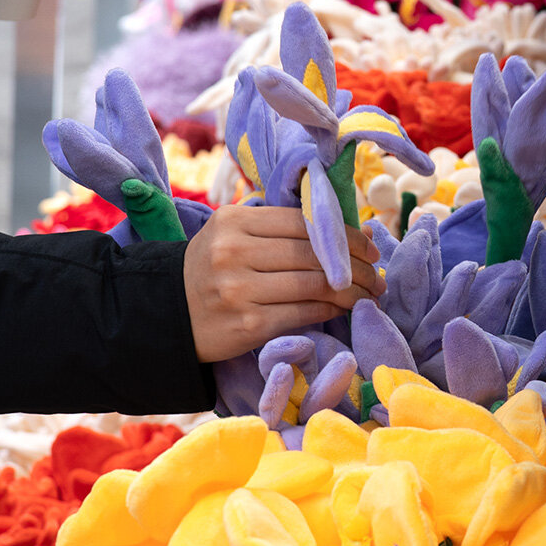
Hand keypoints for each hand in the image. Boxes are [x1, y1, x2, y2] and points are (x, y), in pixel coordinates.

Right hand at [182, 205, 383, 362]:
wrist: (167, 314)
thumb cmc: (211, 270)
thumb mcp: (232, 234)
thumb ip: (279, 227)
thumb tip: (348, 230)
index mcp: (233, 221)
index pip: (303, 221)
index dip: (344, 234)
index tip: (369, 245)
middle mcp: (234, 251)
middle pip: (313, 253)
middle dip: (356, 264)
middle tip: (378, 273)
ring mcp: (239, 289)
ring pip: (313, 284)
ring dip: (351, 290)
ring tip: (371, 293)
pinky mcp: (248, 324)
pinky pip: (303, 312)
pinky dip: (331, 309)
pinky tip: (345, 308)